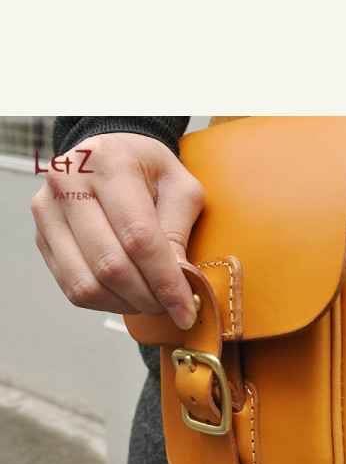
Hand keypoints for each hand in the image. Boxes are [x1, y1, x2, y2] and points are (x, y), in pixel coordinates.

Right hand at [31, 132, 203, 328]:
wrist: (110, 155)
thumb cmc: (149, 170)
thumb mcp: (180, 188)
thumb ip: (179, 232)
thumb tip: (179, 282)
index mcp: (109, 163)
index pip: (138, 237)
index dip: (165, 281)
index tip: (186, 308)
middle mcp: (68, 183)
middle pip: (110, 264)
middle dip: (148, 297)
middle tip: (172, 307)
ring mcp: (48, 211)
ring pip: (87, 283)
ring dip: (126, 304)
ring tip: (151, 301)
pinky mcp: (42, 237)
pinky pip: (72, 287)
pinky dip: (105, 302)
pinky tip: (127, 295)